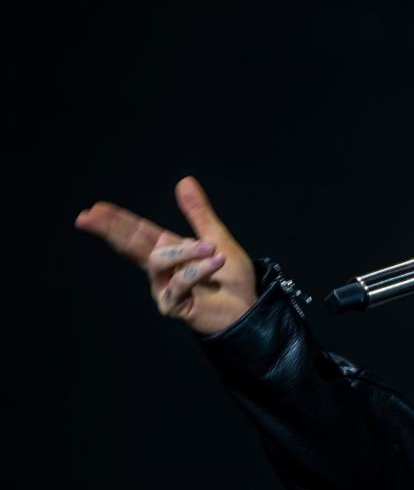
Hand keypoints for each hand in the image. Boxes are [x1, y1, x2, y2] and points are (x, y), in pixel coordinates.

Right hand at [75, 176, 257, 334]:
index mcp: (170, 251)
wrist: (248, 308)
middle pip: (131, 245)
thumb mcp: (217, 238)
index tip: (95, 208)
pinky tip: (217, 262)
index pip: (138, 232)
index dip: (117, 220)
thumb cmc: (232, 279)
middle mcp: (162, 269)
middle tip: (88, 216)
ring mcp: (164, 288)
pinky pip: (179, 282)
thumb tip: (184, 181)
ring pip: (159, 261)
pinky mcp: (173, 305)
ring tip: (212, 249)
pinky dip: (199, 269)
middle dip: (110, 229)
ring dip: (186, 251)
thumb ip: (199, 213)